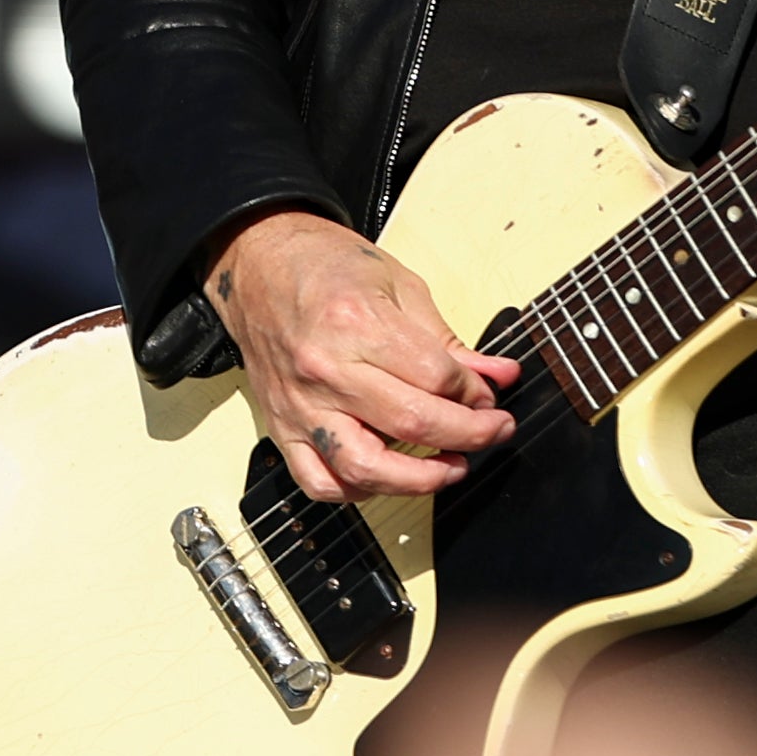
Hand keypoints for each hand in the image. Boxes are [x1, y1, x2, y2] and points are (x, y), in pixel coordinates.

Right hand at [208, 210, 520, 504]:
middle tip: (492, 431)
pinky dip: (358, 492)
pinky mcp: (281, 428)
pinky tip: (388, 477)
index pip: (436, 377)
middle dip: (468, 435)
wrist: (258, 263)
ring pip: (365, 468)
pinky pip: (320, 482)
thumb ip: (449, 340)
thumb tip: (498, 377)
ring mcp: (301, 405)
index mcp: (357, 322)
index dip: (476, 394)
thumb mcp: (400, 285)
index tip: (490, 397)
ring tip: (451, 466)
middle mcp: (325, 370)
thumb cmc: (325, 267)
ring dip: (420, 479)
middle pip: (411, 423)